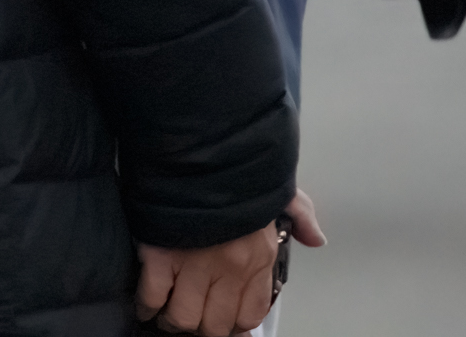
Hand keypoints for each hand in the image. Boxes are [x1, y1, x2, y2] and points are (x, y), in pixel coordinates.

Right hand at [136, 188, 324, 334]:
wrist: (206, 146)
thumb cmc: (245, 170)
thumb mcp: (282, 190)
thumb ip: (302, 216)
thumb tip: (317, 240)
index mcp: (261, 255)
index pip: (252, 311)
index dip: (238, 323)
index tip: (228, 320)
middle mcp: (230, 267)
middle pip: (215, 325)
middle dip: (205, 326)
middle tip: (197, 314)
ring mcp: (193, 263)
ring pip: (183, 319)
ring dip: (175, 319)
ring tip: (172, 309)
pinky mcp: (160, 254)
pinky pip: (151, 297)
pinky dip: (148, 304)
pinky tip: (151, 298)